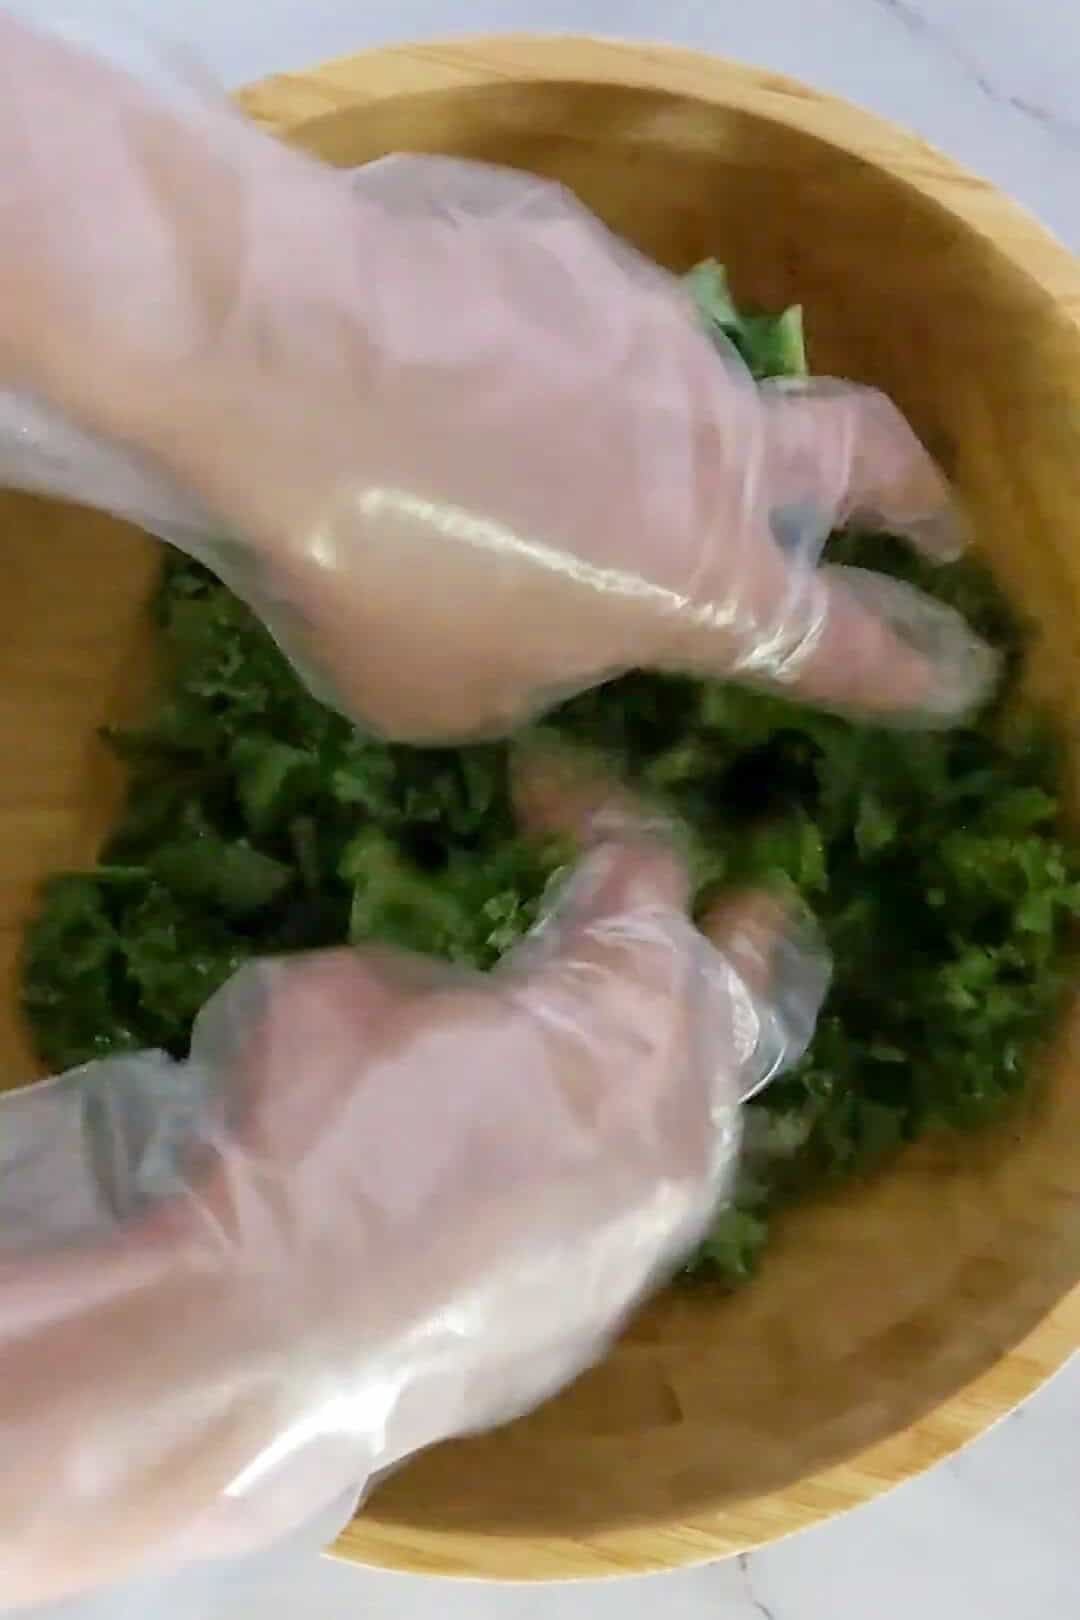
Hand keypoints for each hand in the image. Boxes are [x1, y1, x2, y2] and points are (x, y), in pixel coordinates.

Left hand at [0, 20, 994, 740]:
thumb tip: (544, 639)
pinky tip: (461, 377)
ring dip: (678, 428)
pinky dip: (552, 365)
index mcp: (700, 583)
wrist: (268, 361)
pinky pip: (585, 321)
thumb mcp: (443, 699)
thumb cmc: (363, 570)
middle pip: (863, 456)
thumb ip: (532, 676)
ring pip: (706, 382)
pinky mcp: (573, 252)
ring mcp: (651, 331)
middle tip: (926, 520)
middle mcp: (711, 445)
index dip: (909, 666)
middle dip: (911, 498)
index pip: (846, 641)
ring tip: (568, 453)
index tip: (954, 673)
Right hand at [0, 752, 825, 1603]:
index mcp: (624, 1015)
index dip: (595, 814)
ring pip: (708, 1110)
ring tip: (686, 1018)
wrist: (267, 1351)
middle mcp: (676, 1119)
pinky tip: (592, 1139)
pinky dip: (637, 1145)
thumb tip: (464, 1009)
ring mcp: (652, 1225)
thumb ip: (439, 977)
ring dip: (692, 1051)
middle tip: (754, 903)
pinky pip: (651, 1197)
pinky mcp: (606, 1304)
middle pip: (724, 999)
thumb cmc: (309, 1138)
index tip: (544, 791)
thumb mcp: (348, 993)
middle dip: (729, 939)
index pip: (643, 878)